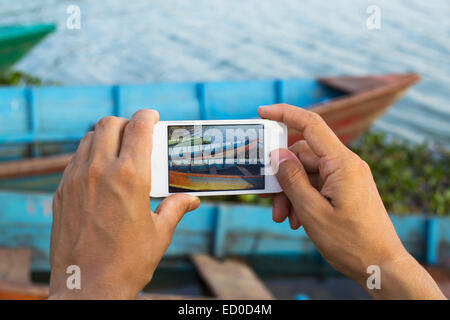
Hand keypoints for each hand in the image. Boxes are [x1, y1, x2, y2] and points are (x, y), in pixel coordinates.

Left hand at [48, 110, 199, 298]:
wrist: (87, 288)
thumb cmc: (128, 262)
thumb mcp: (159, 233)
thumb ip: (176, 208)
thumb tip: (193, 199)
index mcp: (130, 176)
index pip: (138, 126)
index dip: (148, 115)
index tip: (153, 116)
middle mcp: (100, 170)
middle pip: (109, 124)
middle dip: (126, 122)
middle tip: (137, 134)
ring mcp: (76, 180)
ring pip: (89, 138)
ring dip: (106, 136)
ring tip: (118, 151)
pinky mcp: (62, 192)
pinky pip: (75, 160)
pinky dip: (90, 155)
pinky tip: (100, 173)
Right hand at [259, 104, 444, 299]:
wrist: (381, 266)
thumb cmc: (350, 241)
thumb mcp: (312, 211)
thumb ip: (292, 179)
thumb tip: (278, 154)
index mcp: (341, 163)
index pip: (311, 124)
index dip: (285, 113)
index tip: (262, 111)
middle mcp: (346, 164)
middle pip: (303, 156)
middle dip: (283, 177)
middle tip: (271, 203)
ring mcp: (347, 177)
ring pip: (307, 173)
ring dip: (292, 193)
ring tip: (285, 218)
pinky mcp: (346, 189)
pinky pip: (318, 184)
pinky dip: (304, 198)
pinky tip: (298, 220)